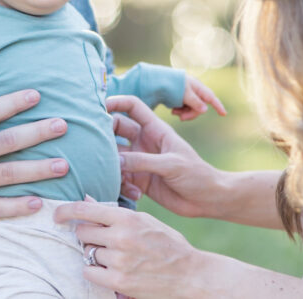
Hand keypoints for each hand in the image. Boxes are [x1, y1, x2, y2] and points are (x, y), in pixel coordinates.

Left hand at [53, 200, 210, 298]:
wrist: (190, 274)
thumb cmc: (168, 244)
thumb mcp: (145, 221)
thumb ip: (115, 212)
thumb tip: (87, 199)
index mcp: (127, 217)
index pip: (86, 209)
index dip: (66, 210)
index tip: (56, 214)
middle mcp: (120, 236)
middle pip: (83, 232)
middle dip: (87, 236)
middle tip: (102, 240)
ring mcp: (118, 259)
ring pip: (87, 253)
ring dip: (95, 255)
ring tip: (116, 257)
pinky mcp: (118, 281)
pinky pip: (89, 272)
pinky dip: (95, 271)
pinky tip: (109, 270)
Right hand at [109, 95, 219, 217]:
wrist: (207, 200)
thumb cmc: (196, 175)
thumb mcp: (171, 164)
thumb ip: (143, 161)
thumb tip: (114, 161)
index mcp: (155, 129)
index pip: (132, 106)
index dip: (116, 102)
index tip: (99, 108)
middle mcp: (144, 142)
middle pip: (116, 129)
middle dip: (105, 136)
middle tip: (95, 148)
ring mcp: (140, 161)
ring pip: (114, 156)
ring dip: (110, 165)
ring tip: (116, 178)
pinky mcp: (138, 180)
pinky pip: (121, 178)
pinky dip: (122, 186)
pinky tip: (136, 195)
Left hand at [171, 76, 226, 119]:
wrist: (157, 80)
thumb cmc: (172, 85)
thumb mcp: (184, 94)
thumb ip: (195, 102)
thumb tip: (205, 110)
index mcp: (197, 87)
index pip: (211, 98)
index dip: (218, 106)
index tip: (224, 114)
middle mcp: (195, 91)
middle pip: (200, 107)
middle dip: (191, 114)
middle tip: (181, 118)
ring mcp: (188, 94)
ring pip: (191, 109)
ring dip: (184, 113)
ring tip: (173, 112)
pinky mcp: (181, 98)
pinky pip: (185, 107)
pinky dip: (180, 110)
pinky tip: (173, 110)